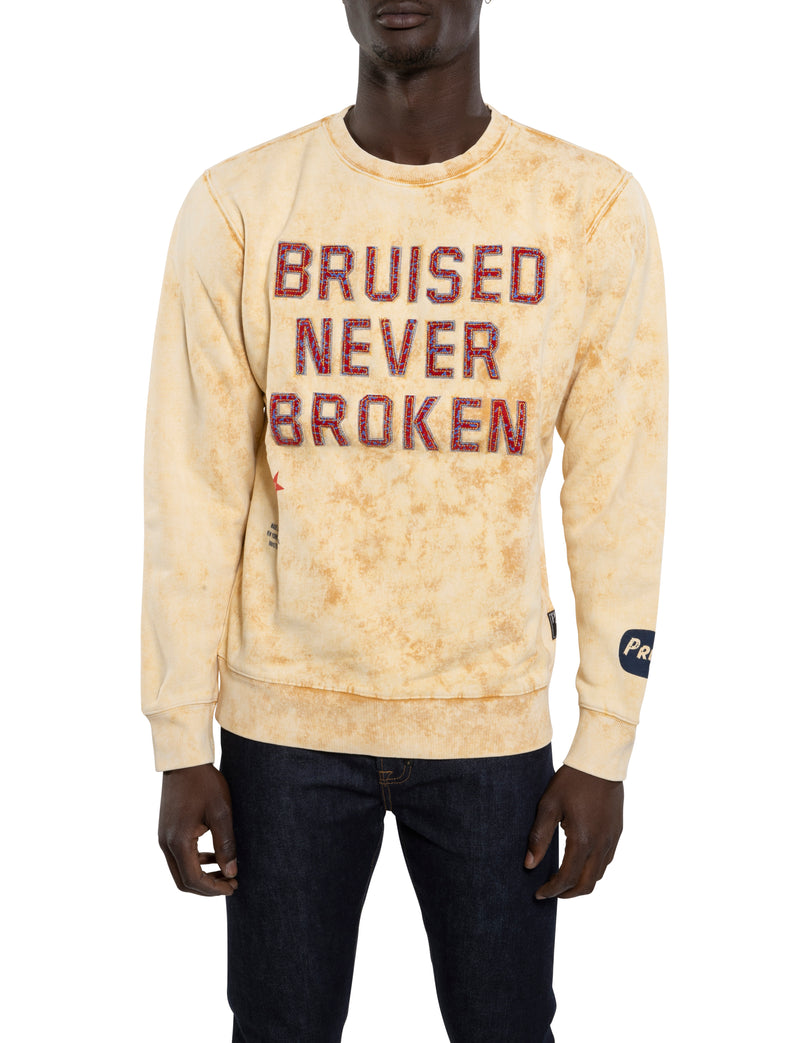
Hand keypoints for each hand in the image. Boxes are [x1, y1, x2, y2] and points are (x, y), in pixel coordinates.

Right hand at [158, 763, 238, 896]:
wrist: (184, 762)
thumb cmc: (204, 783)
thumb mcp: (221, 813)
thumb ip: (226, 845)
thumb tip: (232, 873)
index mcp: (179, 841)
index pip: (194, 880)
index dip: (214, 889)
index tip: (233, 887)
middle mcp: (166, 844)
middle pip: (183, 881)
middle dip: (208, 888)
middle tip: (231, 884)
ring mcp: (163, 838)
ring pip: (180, 871)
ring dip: (201, 876)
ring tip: (226, 872)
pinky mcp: (166, 832)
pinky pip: (178, 857)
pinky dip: (195, 863)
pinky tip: (213, 857)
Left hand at [524, 764, 622, 898]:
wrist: (599, 763)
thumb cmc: (571, 782)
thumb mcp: (548, 805)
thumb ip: (539, 837)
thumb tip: (529, 864)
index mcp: (582, 840)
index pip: (567, 878)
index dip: (552, 890)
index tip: (539, 893)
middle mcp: (601, 845)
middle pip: (586, 885)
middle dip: (567, 894)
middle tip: (551, 892)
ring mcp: (611, 839)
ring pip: (599, 875)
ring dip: (581, 883)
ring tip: (564, 880)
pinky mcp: (617, 832)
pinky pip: (607, 860)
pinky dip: (593, 869)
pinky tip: (580, 861)